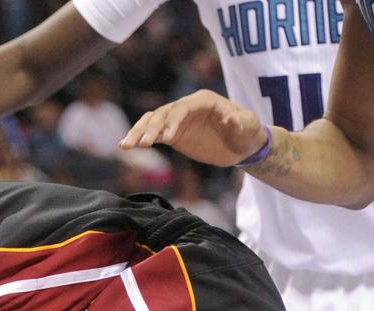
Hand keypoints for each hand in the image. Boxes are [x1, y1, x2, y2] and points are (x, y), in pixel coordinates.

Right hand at [119, 89, 266, 166]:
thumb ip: (238, 121)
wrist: (242, 145)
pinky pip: (152, 134)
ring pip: (152, 122)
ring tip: (126, 146)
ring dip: (138, 132)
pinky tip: (125, 146)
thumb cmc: (248, 132)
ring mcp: (177, 120)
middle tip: (142, 144)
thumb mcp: (248, 126)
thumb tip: (227, 117)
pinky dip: (138, 138)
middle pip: (163, 114)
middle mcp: (186, 107)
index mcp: (204, 101)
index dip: (173, 121)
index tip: (167, 139)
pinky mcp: (171, 134)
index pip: (183, 108)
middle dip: (151, 128)